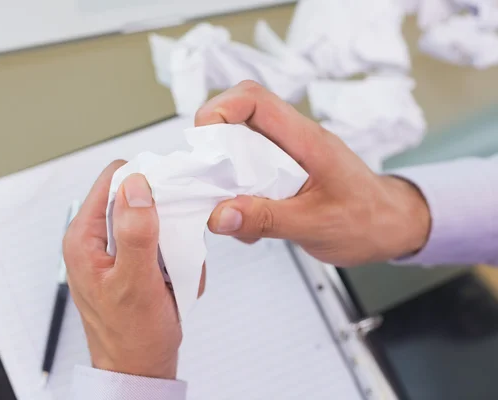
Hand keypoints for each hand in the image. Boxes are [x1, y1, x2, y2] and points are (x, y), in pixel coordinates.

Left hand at [63, 161, 204, 378]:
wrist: (138, 369)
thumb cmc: (132, 336)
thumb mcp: (135, 283)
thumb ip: (135, 233)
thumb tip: (136, 186)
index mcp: (83, 238)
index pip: (113, 181)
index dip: (144, 182)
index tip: (168, 200)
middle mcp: (94, 240)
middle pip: (134, 197)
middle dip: (161, 217)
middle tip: (171, 248)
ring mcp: (113, 251)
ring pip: (151, 219)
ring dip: (170, 240)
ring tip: (171, 272)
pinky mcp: (129, 261)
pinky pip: (157, 242)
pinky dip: (172, 256)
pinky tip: (172, 281)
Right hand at [196, 81, 430, 266]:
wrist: (391, 227)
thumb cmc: (367, 220)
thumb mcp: (315, 225)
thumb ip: (266, 219)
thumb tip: (219, 214)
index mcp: (306, 140)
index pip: (254, 100)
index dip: (220, 110)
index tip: (203, 141)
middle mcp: (294, 142)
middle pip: (239, 120)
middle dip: (214, 148)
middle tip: (209, 182)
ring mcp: (287, 157)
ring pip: (240, 149)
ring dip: (226, 178)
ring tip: (233, 210)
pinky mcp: (283, 175)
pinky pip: (249, 174)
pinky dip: (239, 197)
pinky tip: (250, 223)